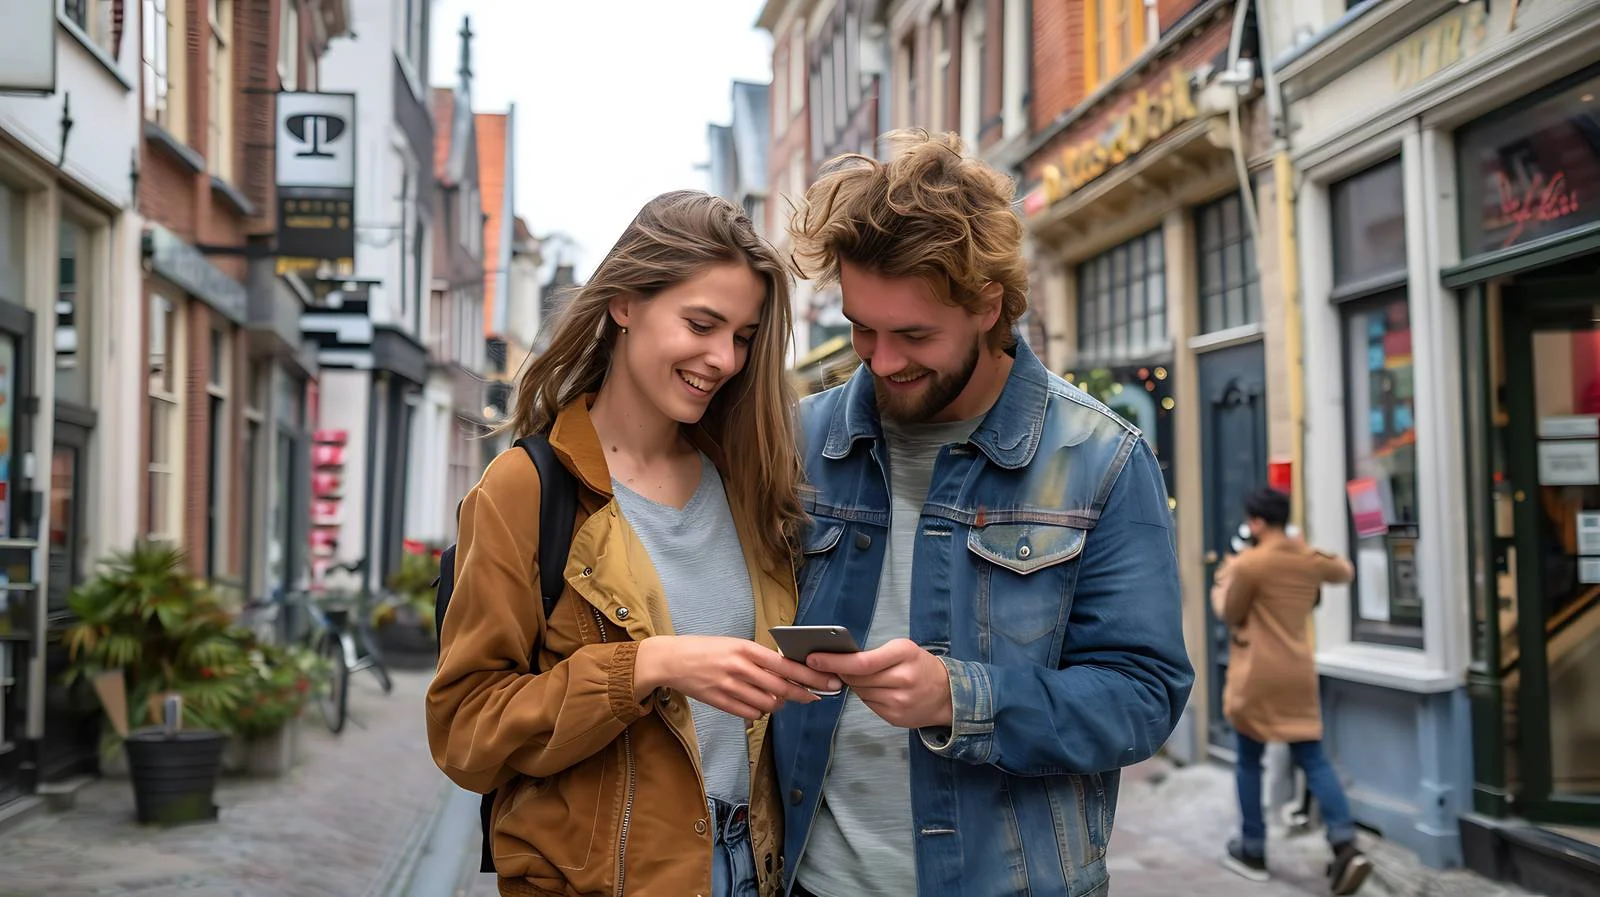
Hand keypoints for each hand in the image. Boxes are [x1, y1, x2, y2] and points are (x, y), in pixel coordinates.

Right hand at [634, 636, 841, 719]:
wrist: (671, 660)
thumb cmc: (705, 649)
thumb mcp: (734, 644)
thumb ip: (759, 658)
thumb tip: (787, 671)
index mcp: (746, 649)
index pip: (786, 665)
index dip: (811, 676)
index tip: (828, 681)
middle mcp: (740, 667)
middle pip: (782, 688)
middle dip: (804, 694)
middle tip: (815, 697)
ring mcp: (730, 687)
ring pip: (768, 705)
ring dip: (779, 705)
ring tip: (779, 700)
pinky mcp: (720, 702)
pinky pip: (750, 714)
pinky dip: (759, 713)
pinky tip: (757, 705)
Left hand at [805, 638, 951, 728]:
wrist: (949, 694)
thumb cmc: (920, 666)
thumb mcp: (903, 650)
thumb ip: (874, 655)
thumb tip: (838, 662)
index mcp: (904, 654)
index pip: (861, 662)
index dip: (834, 662)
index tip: (813, 658)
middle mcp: (903, 678)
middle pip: (857, 679)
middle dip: (839, 672)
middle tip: (826, 666)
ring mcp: (900, 701)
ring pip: (861, 692)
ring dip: (853, 685)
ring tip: (856, 677)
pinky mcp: (896, 718)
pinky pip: (869, 705)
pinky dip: (865, 696)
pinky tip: (873, 690)